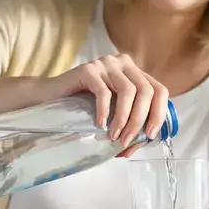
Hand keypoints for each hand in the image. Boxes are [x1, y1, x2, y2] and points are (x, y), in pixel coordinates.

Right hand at [48, 53, 169, 156]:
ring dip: (123, 118)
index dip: (159, 113)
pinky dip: (105, 111)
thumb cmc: (81, 106)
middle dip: (139, 120)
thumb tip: (139, 145)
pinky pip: (103, 91)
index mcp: (134, 72)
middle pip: (145, 91)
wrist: (48, 97)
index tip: (149, 135)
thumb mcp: (111, 112)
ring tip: (114, 136)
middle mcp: (123, 63)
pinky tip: (100, 125)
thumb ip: (127, 124)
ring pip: (128, 91)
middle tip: (126, 140)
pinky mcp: (88, 69)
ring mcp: (105, 63)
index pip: (159, 90)